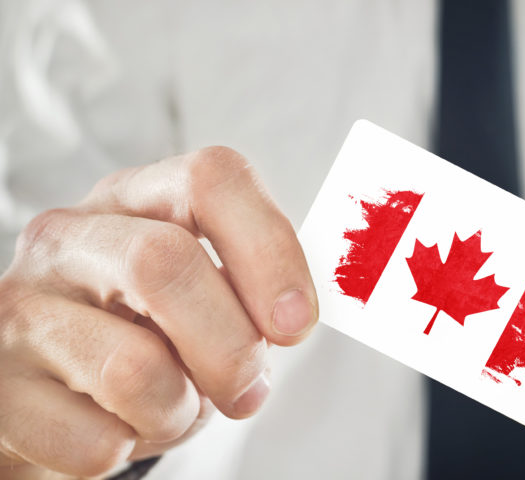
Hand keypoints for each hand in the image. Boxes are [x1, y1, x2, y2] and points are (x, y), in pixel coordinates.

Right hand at [0, 147, 318, 478]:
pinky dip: (127, 448)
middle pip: (165, 262)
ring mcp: (22, 306)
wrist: (55, 392)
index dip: (270, 249)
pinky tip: (117, 428)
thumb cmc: (149, 336)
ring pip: (132, 367)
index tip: (297, 323)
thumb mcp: (205, 296)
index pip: (212, 179)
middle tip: (247, 389)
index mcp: (139, 199)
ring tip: (171, 406)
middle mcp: (72, 237)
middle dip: (230, 345)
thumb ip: (252, 291)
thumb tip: (296, 316)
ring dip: (179, 410)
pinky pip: (92, 439)